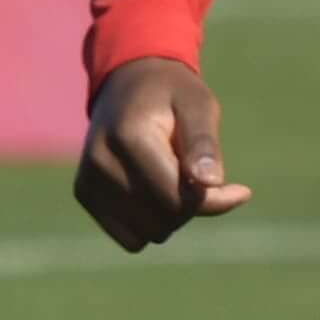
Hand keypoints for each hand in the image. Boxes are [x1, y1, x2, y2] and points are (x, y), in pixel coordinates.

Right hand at [75, 55, 251, 248]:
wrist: (128, 81)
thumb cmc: (172, 94)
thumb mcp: (199, 106)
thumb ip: (204, 144)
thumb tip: (210, 183)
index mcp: (128, 137)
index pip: (176, 199)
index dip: (210, 199)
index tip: (235, 188)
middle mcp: (100, 161)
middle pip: (162, 220)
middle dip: (190, 205)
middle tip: (194, 172)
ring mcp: (87, 180)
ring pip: (147, 234)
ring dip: (171, 215)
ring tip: (170, 175)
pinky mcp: (84, 193)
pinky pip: (130, 238)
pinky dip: (149, 223)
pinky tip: (153, 191)